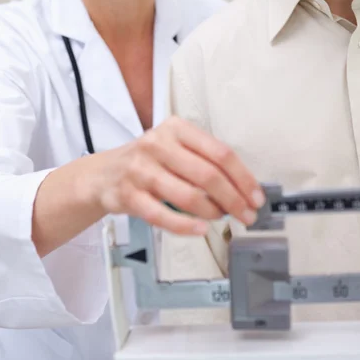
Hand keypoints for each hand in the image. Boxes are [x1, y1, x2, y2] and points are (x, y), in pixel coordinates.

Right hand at [83, 116, 264, 235]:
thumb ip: (204, 159)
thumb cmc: (148, 160)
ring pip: (188, 196)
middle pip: (208, 175)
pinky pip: (162, 216)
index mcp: (176, 129)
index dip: (243, 177)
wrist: (103, 174)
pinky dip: (186, 226)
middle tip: (248, 214)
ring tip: (222, 218)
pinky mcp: (128, 195)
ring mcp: (141, 170)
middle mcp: (157, 145)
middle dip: (234, 199)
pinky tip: (200, 230)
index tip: (256, 196)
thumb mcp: (175, 146)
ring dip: (213, 212)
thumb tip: (243, 187)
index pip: (219, 152)